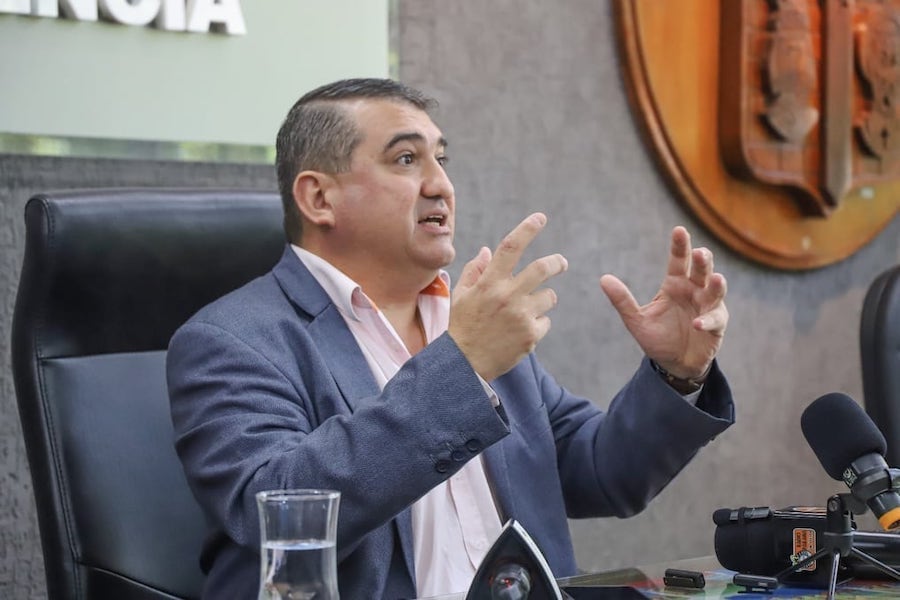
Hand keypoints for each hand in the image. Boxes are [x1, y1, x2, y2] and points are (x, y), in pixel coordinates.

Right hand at [449, 213, 567, 380]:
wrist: (463, 366)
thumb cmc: (460, 328)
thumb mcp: (461, 297)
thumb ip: (475, 271)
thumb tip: (489, 251)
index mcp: (488, 283)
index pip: (511, 247)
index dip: (527, 229)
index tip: (540, 218)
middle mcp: (507, 296)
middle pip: (543, 268)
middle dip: (557, 263)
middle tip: (562, 263)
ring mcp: (521, 316)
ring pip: (549, 297)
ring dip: (545, 299)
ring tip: (529, 310)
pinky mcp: (531, 335)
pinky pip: (546, 321)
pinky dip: (538, 324)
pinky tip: (521, 333)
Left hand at [599, 226, 727, 379]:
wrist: (674, 364)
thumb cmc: (658, 338)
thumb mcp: (636, 320)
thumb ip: (622, 300)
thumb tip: (603, 279)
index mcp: (675, 284)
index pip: (679, 260)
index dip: (680, 245)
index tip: (679, 230)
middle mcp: (694, 290)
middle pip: (701, 270)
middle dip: (703, 260)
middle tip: (700, 252)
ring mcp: (707, 306)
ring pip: (716, 291)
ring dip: (716, 285)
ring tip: (715, 279)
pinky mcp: (716, 325)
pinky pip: (714, 319)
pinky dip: (707, 320)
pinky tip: (697, 323)